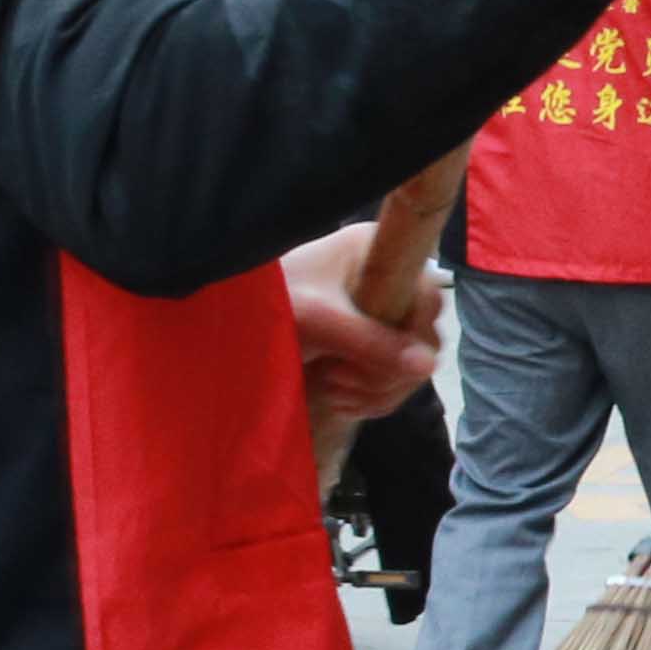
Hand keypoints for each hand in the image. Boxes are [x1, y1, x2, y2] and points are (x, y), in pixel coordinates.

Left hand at [276, 221, 439, 426]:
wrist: (222, 326)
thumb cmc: (265, 305)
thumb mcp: (318, 322)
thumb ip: (371, 342)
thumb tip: (428, 367)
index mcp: (375, 252)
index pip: (427, 294)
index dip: (413, 333)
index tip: (383, 357)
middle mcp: (384, 279)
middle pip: (423, 336)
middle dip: (386, 370)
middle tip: (342, 377)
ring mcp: (377, 314)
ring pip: (410, 365)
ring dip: (375, 389)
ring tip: (333, 388)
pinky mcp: (367, 344)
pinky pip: (392, 380)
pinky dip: (369, 398)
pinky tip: (337, 397)